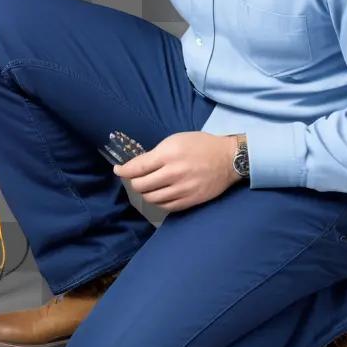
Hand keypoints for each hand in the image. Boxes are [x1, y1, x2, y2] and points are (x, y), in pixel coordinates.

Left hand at [112, 131, 240, 212]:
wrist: (228, 159)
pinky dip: (159, 201)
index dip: (123, 170)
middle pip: (141, 185)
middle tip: (134, 178)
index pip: (137, 167)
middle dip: (133, 182)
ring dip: (145, 192)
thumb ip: (156, 153)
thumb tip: (137, 165)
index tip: (118, 170)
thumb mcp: (176, 140)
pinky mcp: (189, 201)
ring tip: (147, 186)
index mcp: (168, 154)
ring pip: (151, 198)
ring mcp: (181, 189)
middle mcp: (173, 173)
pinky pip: (165, 206)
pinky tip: (160, 193)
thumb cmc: (200, 145)